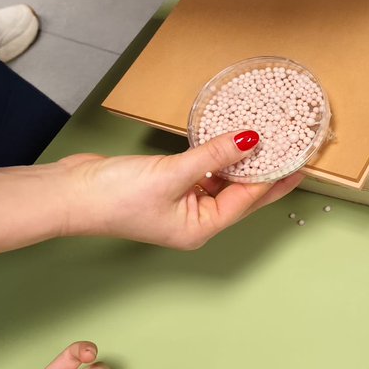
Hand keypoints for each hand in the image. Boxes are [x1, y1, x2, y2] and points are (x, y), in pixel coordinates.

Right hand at [64, 131, 303, 249]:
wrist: (70, 193)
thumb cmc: (115, 197)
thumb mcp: (174, 173)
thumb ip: (215, 156)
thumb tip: (251, 140)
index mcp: (200, 227)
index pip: (247, 200)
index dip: (273, 179)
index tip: (298, 162)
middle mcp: (195, 220)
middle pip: (241, 193)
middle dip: (265, 172)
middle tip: (292, 152)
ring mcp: (182, 204)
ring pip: (224, 181)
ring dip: (242, 162)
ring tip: (269, 142)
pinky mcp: (169, 186)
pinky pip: (205, 171)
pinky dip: (218, 157)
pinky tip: (232, 141)